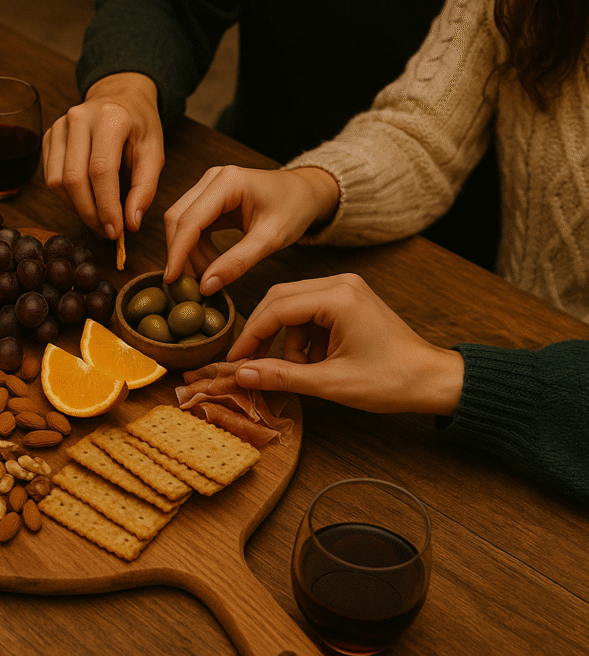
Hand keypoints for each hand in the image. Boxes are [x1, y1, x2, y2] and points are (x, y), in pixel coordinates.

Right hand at [42, 72, 164, 238]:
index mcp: (110, 117)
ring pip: (57, 182)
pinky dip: (67, 198)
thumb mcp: (154, 153)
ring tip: (98, 219)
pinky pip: (50, 177)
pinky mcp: (48, 137)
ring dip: (77, 209)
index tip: (116, 231)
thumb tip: (131, 224)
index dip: (106, 206)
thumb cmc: (138, 125)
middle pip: (74, 179)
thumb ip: (145, 189)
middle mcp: (78, 118)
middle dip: (90, 213)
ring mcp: (59, 126)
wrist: (119, 95)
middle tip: (107, 232)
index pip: (101, 170)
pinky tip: (86, 202)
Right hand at [163, 166, 339, 294]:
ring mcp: (208, 186)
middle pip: (177, 219)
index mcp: (228, 182)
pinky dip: (196, 247)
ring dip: (189, 253)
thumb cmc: (295, 208)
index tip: (172, 281)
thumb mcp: (271, 239)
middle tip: (192, 285)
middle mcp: (212, 179)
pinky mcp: (209, 197)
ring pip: (181, 223)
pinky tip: (212, 263)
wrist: (306, 193)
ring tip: (210, 274)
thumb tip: (206, 285)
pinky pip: (191, 224)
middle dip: (181, 254)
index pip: (189, 220)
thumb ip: (238, 262)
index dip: (177, 253)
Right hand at [230, 274, 463, 414]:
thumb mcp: (330, 383)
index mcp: (338, 297)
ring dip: (286, 338)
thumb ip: (282, 376)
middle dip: (263, 333)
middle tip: (250, 362)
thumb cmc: (390, 380)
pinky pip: (310, 311)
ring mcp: (346, 289)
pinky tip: (314, 361)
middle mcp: (341, 284)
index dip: (250, 335)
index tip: (235, 360)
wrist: (432, 379)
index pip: (276, 308)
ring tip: (299, 369)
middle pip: (280, 299)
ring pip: (293, 306)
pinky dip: (303, 337)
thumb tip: (241, 374)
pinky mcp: (349, 299)